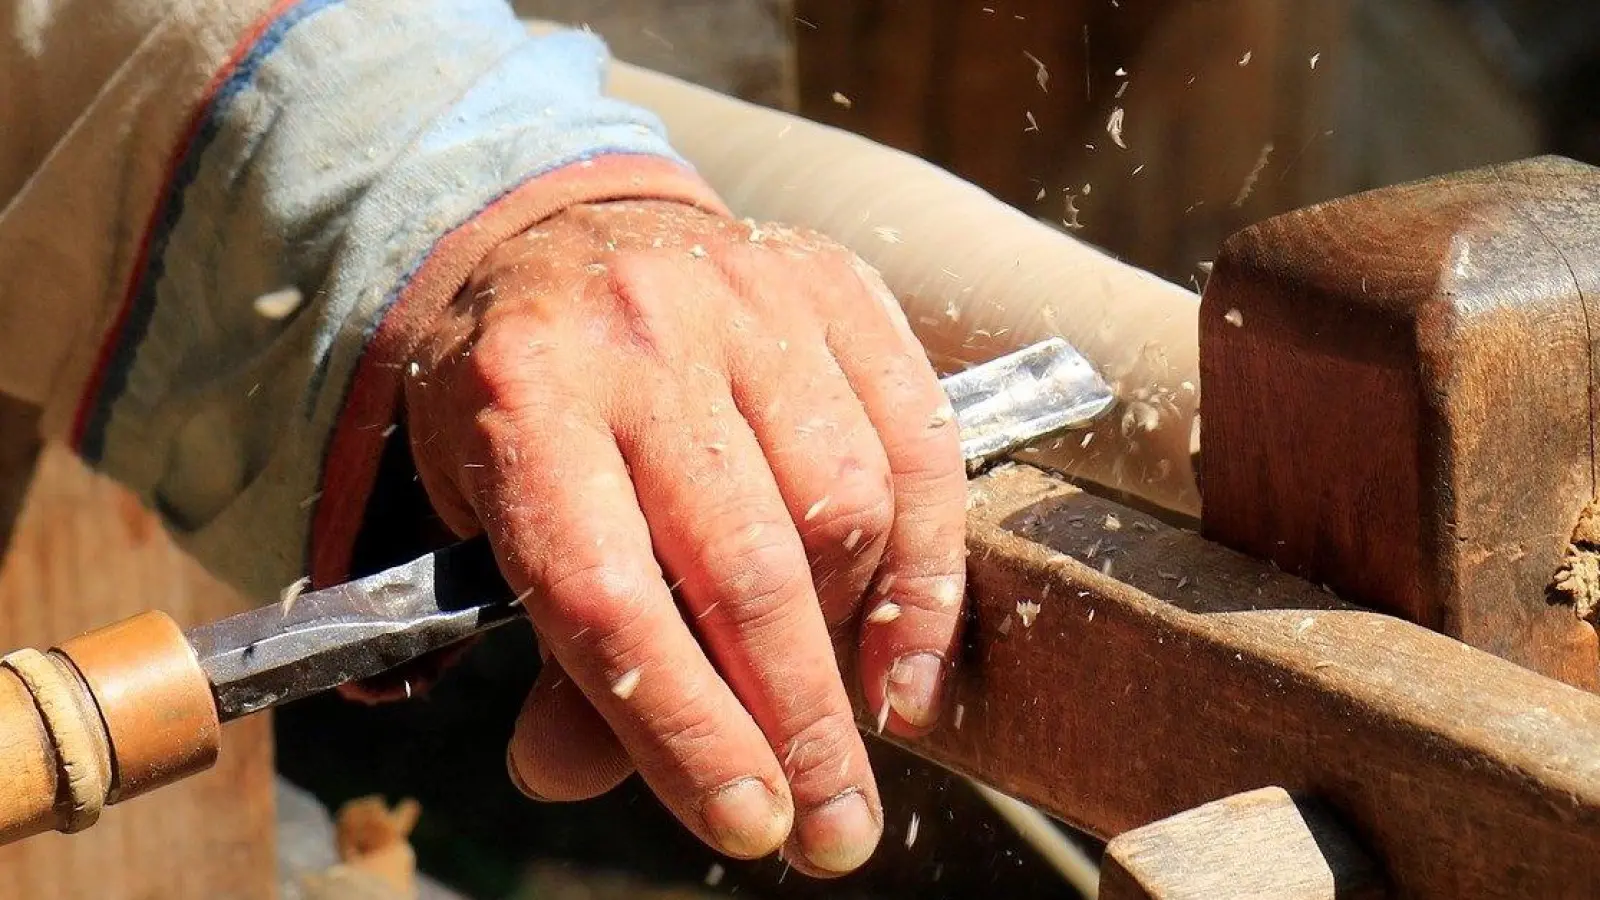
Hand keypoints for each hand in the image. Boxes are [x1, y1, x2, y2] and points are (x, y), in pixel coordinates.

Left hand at [404, 200, 966, 874]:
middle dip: (799, 720)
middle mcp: (639, 337)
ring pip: (846, 503)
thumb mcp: (490, 513)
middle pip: (746, 564)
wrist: (568, 235)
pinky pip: (919, 438)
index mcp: (523, 399)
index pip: (609, 598)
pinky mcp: (834, 286)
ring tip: (849, 717)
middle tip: (832, 829)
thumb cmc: (524, 398)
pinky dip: (930, 566)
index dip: (685, 730)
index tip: (749, 825)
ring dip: (857, 640)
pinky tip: (909, 655)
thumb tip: (569, 774)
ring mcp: (747, 300)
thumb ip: (551, 646)